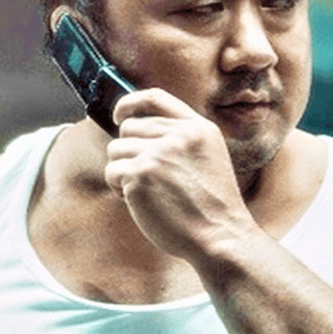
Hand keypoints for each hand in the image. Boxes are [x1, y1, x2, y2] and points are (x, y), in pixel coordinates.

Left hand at [104, 88, 253, 261]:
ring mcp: (158, 153)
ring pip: (116, 150)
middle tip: (145, 177)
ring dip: (122, 172)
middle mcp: (178, 135)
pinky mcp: (140, 174)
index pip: (155, 98)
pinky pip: (111, 172)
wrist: (221, 235)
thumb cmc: (211, 206)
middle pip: (128, 128)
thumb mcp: (209, 157)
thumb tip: (136, 129)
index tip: (118, 114)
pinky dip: (118, 188)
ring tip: (145, 191)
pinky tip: (139, 201)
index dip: (130, 103)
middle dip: (128, 152)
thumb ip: (180, 139)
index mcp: (198, 128)